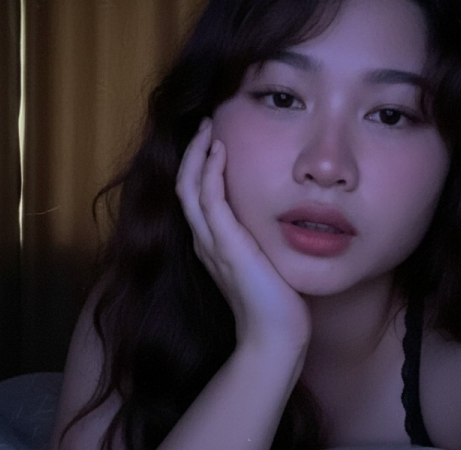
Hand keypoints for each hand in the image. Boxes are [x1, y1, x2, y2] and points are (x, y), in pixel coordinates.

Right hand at [176, 118, 310, 353]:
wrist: (275, 335)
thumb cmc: (274, 299)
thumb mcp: (262, 260)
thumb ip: (256, 238)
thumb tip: (271, 217)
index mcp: (212, 242)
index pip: (195, 195)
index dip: (198, 166)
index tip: (213, 141)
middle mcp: (204, 240)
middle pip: (185, 185)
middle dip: (193, 152)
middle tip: (206, 125)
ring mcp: (211, 242)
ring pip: (190, 187)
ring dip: (197, 154)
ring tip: (209, 128)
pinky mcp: (225, 245)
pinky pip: (210, 199)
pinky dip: (209, 171)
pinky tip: (220, 150)